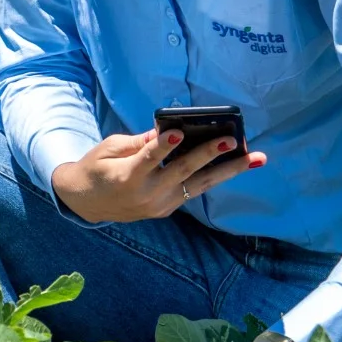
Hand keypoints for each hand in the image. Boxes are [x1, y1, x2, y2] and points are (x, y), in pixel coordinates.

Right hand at [51, 128, 266, 224]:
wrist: (86, 203)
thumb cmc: (96, 168)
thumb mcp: (110, 149)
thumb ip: (140, 143)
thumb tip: (168, 132)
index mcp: (127, 176)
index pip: (148, 158)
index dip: (163, 146)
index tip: (179, 133)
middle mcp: (147, 194)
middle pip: (183, 172)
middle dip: (210, 155)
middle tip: (233, 141)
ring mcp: (160, 205)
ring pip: (199, 185)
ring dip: (229, 170)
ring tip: (255, 158)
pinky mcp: (167, 209)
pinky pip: (193, 189)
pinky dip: (214, 175)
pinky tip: (236, 164)